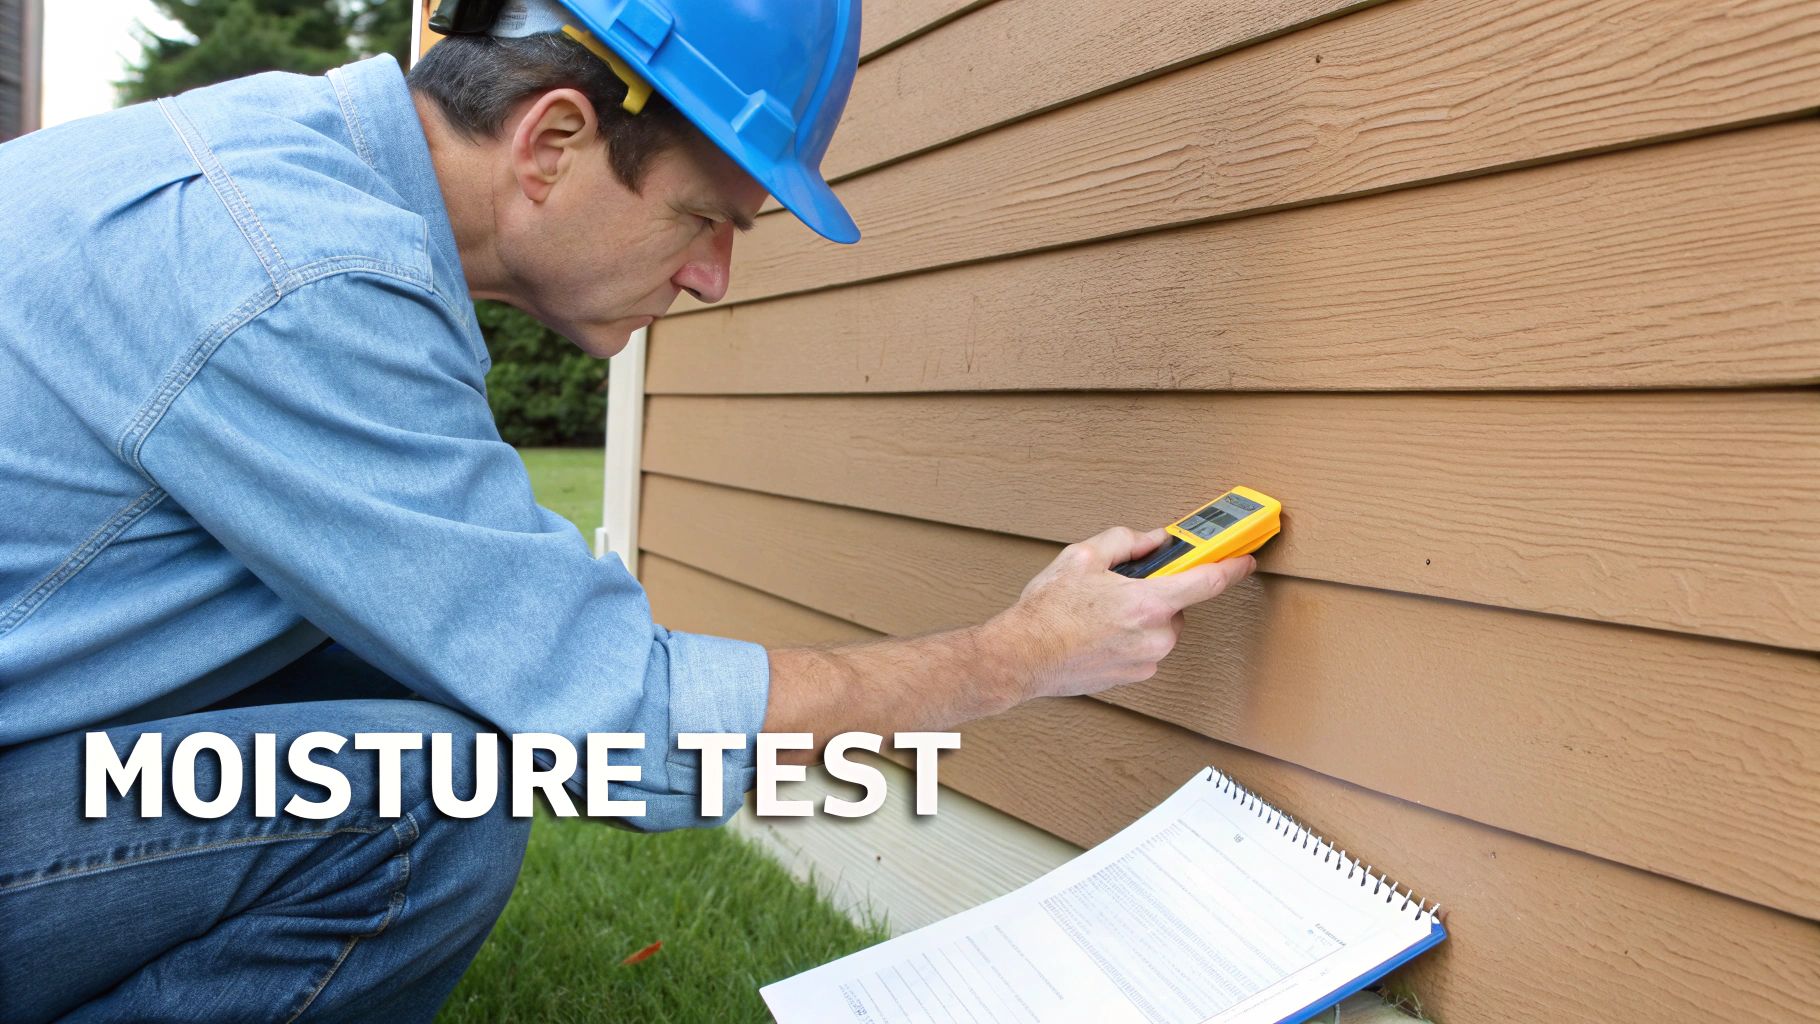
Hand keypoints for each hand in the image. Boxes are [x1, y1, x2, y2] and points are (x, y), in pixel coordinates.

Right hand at [991, 527, 1254, 700]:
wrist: (1022, 657)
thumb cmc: (1046, 613)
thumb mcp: (1082, 558)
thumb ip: (1125, 542)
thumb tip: (1153, 539)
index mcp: (1147, 603)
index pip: (1207, 582)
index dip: (1231, 567)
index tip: (1244, 559)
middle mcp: (1155, 636)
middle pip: (1177, 605)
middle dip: (1156, 592)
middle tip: (1121, 587)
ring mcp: (1147, 660)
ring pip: (1161, 627)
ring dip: (1141, 616)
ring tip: (1100, 613)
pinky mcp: (1136, 677)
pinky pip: (1146, 648)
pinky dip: (1130, 637)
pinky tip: (1098, 633)